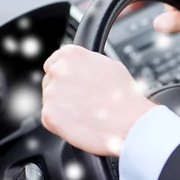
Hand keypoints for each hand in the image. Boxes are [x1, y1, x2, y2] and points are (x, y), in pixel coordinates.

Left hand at [41, 45, 156, 156]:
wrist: (131, 122)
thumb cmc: (126, 97)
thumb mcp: (110, 66)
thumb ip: (87, 64)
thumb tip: (81, 69)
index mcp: (72, 54)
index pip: (54, 62)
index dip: (66, 76)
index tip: (72, 85)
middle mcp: (58, 70)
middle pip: (50, 82)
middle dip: (64, 92)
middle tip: (84, 102)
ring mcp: (51, 93)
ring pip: (51, 102)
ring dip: (63, 108)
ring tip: (87, 113)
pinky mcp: (49, 115)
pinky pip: (50, 119)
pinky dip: (62, 124)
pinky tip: (81, 123)